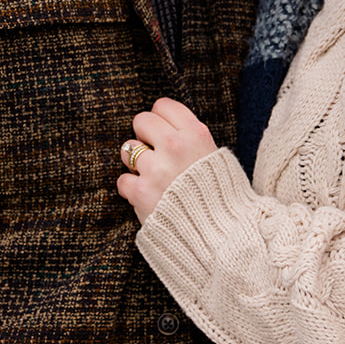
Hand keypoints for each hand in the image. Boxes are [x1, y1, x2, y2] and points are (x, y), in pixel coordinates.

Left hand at [117, 97, 217, 221]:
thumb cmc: (222, 198)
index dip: (160, 119)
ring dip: (135, 163)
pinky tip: (147, 196)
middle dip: (144, 136)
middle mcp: (175, 146)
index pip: (163, 106)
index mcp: (196, 134)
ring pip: (127, 149)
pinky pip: (123, 180)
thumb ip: (193, 139)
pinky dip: (131, 190)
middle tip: (154, 153)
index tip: (163, 132)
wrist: (221, 237)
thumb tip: (169, 126)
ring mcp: (156, 169)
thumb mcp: (217, 158)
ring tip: (152, 176)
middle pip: (141, 121)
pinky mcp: (141, 192)